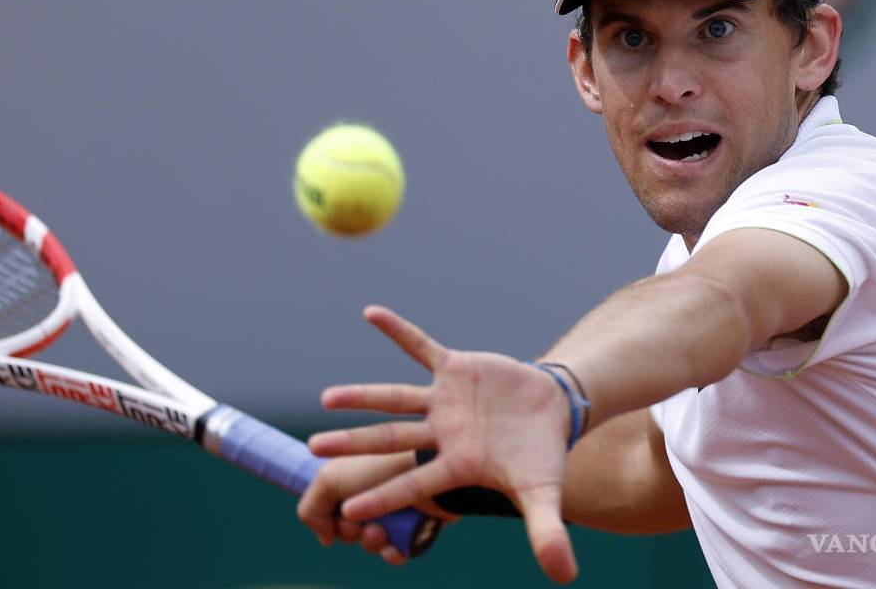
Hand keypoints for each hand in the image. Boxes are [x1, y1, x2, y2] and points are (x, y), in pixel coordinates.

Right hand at [297, 452, 453, 564]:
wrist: (435, 471)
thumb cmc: (381, 469)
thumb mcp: (330, 479)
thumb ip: (312, 509)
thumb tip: (326, 538)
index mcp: (353, 474)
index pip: (329, 508)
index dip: (327, 519)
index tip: (335, 513)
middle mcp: (373, 489)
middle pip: (348, 528)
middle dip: (350, 532)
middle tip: (359, 524)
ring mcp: (397, 506)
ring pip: (372, 542)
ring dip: (371, 543)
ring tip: (381, 533)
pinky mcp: (419, 521)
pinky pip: (399, 549)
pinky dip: (393, 552)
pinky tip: (394, 549)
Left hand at [308, 305, 578, 583]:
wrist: (551, 408)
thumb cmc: (541, 455)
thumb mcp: (544, 493)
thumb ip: (545, 531)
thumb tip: (563, 577)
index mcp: (455, 465)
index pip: (412, 483)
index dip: (383, 496)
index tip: (348, 510)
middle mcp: (440, 433)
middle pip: (389, 439)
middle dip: (353, 444)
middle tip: (312, 450)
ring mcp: (443, 400)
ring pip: (394, 397)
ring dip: (362, 396)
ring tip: (326, 399)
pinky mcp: (453, 368)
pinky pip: (420, 346)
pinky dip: (398, 330)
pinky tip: (370, 313)